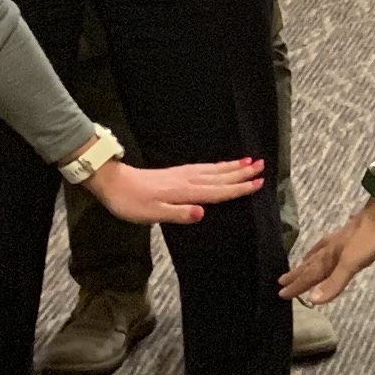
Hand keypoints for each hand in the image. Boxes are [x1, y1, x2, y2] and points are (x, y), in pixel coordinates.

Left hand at [94, 154, 266, 225]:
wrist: (112, 182)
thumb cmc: (131, 202)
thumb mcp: (152, 214)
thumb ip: (179, 213)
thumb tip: (202, 212)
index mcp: (185, 192)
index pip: (218, 191)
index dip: (238, 188)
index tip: (258, 183)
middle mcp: (187, 181)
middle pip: (220, 177)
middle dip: (241, 173)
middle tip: (262, 166)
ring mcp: (181, 174)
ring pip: (213, 170)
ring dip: (232, 167)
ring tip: (249, 161)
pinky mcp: (175, 173)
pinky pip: (203, 167)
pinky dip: (216, 165)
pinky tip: (219, 165)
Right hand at [281, 202, 374, 306]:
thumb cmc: (370, 239)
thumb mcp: (352, 264)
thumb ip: (334, 282)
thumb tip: (312, 299)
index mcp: (329, 257)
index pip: (309, 275)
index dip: (297, 286)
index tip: (281, 294)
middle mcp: (330, 248)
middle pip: (310, 264)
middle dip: (297, 274)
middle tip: (281, 281)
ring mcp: (339, 239)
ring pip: (318, 253)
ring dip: (307, 261)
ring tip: (299, 265)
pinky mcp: (349, 233)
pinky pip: (328, 244)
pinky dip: (322, 248)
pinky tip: (326, 245)